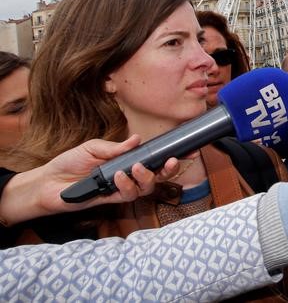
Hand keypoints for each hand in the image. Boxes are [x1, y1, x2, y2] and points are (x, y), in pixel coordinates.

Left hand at [0, 136, 178, 224]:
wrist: (47, 183)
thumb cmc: (69, 163)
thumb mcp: (93, 147)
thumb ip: (116, 147)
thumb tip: (137, 139)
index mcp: (127, 160)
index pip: (154, 159)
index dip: (172, 156)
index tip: (188, 150)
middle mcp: (129, 175)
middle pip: (158, 176)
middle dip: (169, 169)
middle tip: (171, 161)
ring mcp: (121, 188)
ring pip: (146, 187)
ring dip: (145, 177)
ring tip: (135, 167)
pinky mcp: (111, 199)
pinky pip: (128, 195)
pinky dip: (126, 185)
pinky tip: (119, 175)